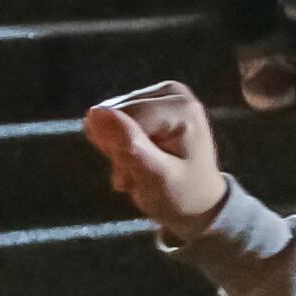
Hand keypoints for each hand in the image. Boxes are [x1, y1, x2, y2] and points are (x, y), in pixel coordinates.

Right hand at [82, 80, 228, 232]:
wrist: (199, 203)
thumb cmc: (182, 195)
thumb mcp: (155, 179)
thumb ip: (129, 146)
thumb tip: (96, 112)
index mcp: (181, 108)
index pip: (121, 119)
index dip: (118, 150)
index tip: (138, 176)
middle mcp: (173, 92)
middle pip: (116, 116)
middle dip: (119, 149)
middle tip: (142, 174)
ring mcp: (163, 94)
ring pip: (111, 119)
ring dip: (119, 149)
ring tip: (143, 168)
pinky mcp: (150, 100)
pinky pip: (114, 120)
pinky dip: (121, 143)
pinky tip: (140, 158)